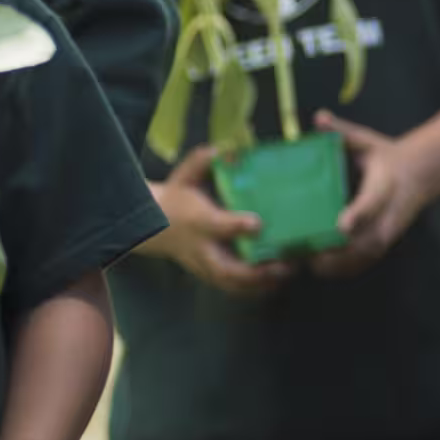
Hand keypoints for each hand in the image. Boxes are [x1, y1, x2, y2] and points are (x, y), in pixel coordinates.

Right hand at [142, 148, 289, 295]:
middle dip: (256, 272)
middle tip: (284, 265)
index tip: (258, 224)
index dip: (236, 226)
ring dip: (260, 284)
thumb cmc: (177, 196)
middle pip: (227, 269)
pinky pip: (231, 289)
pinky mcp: (208, 276)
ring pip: (232, 284)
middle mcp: (202, 248)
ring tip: (287, 274)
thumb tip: (225, 149)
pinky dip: (254, 290)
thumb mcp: (185, 174)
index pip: (216, 226)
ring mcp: (204, 266)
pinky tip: (275, 284)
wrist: (153, 225)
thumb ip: (202, 160)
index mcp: (198, 220)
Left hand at [310, 111, 437, 277]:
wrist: (421, 174)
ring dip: (335, 264)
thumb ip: (342, 131)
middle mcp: (390, 213)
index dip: (358, 214)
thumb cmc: (386, 156)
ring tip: (304, 262)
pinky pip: (362, 263)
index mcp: (385, 184)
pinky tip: (318, 267)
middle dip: (337, 251)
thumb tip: (319, 117)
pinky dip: (341, 269)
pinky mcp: (385, 244)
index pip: (372, 202)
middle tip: (305, 253)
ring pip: (363, 257)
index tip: (341, 226)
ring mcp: (389, 232)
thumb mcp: (366, 140)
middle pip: (367, 241)